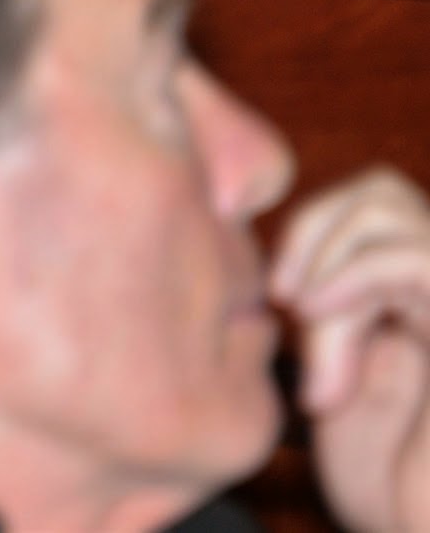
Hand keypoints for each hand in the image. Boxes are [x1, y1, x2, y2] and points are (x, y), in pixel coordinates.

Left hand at [272, 168, 429, 532]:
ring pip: (393, 212)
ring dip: (330, 257)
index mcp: (422, 287)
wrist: (417, 523)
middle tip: (286, 298)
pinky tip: (317, 312)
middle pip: (381, 188)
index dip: (310, 223)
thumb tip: (281, 262)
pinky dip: (353, 273)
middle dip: (315, 229)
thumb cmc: (385, 463)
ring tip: (308, 316)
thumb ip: (324, 308)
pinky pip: (413, 258)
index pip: (368, 196)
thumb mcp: (337, 366)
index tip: (272, 284)